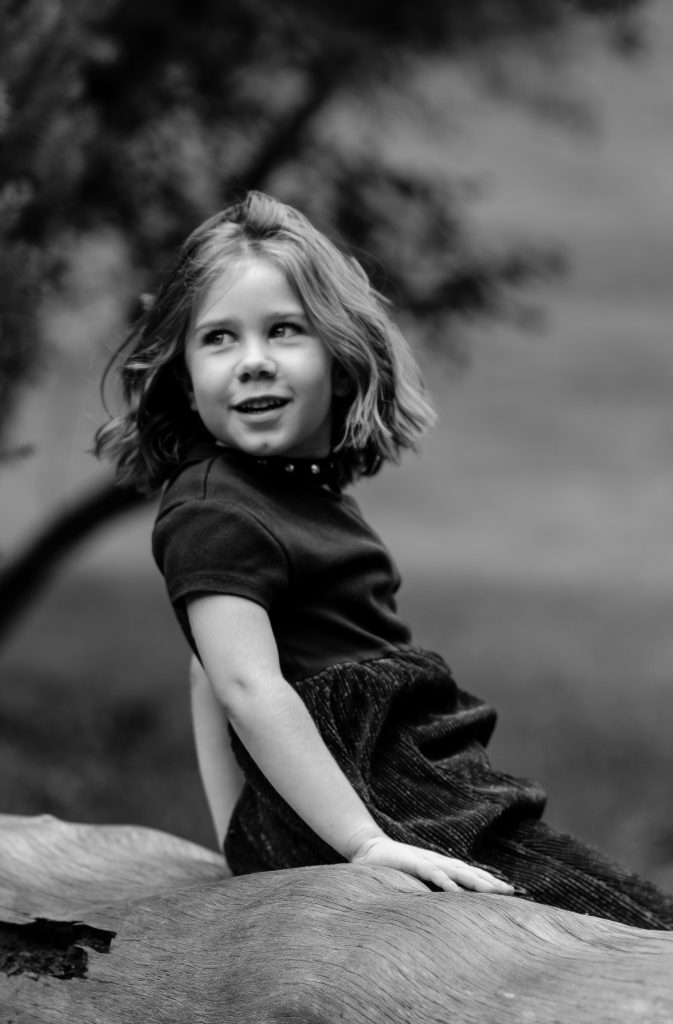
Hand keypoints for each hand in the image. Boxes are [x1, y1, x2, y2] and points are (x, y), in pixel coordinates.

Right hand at [350, 835, 513, 894]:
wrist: (368, 849)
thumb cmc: (392, 866)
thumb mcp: (414, 879)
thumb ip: (428, 888)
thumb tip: (445, 904)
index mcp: (440, 866)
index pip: (470, 874)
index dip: (488, 881)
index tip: (509, 891)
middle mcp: (438, 862)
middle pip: (470, 872)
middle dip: (490, 881)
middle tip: (512, 891)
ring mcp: (427, 861)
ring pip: (457, 871)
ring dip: (475, 880)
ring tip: (493, 891)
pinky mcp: (413, 863)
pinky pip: (433, 873)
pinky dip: (445, 881)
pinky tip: (456, 890)